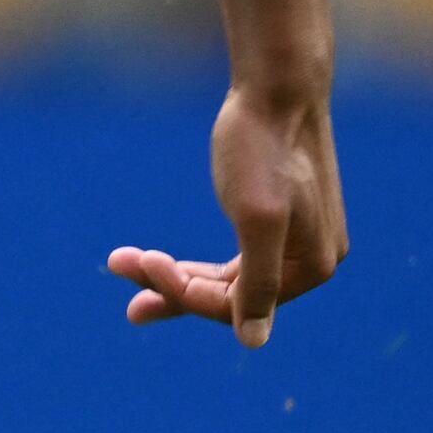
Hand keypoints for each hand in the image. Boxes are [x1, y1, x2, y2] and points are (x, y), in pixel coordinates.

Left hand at [108, 82, 343, 345]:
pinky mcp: (274, 221)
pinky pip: (229, 259)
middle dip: (169, 283)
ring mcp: (294, 241)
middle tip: (117, 263)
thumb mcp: (258, 216)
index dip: (184, 292)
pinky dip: (187, 261)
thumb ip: (257, 282)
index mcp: (315, 266)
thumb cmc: (264, 149)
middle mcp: (312, 260)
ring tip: (120, 262)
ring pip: (223, 279)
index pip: (237, 306)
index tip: (141, 262)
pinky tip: (154, 259)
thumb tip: (254, 343)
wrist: (278, 89)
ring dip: (170, 274)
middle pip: (228, 295)